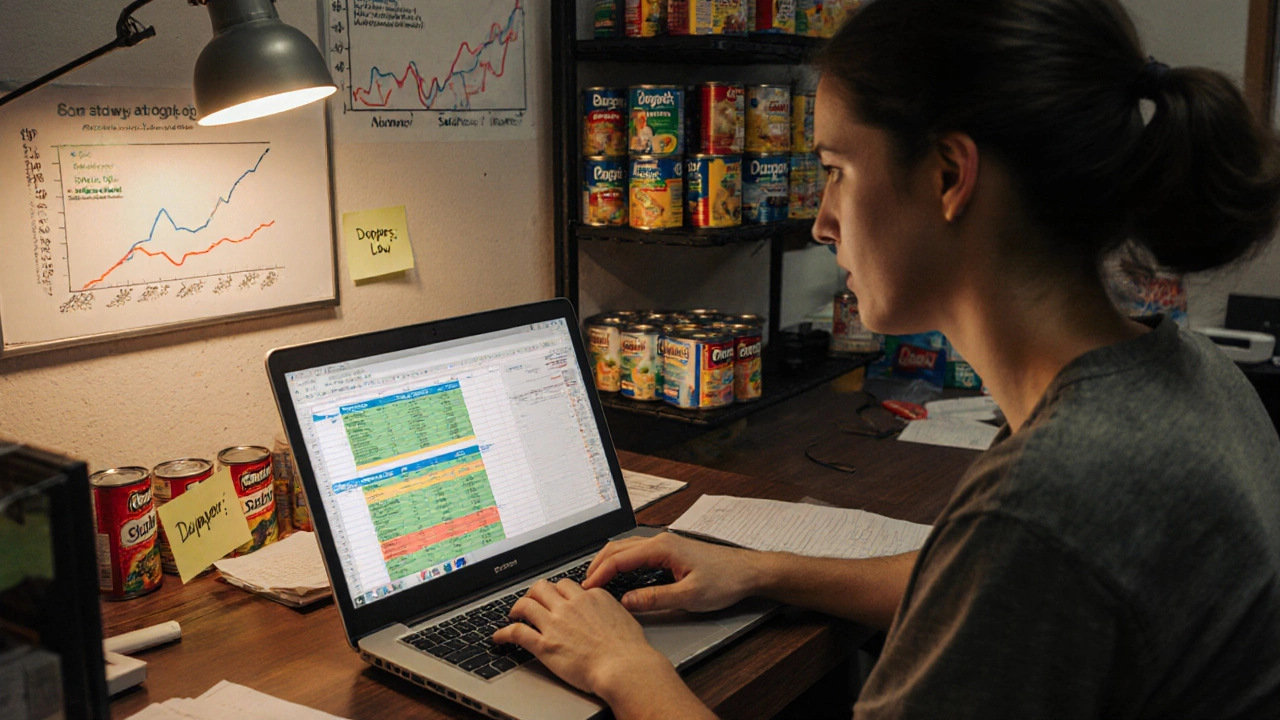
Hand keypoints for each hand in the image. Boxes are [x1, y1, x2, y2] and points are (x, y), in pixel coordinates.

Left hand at [492, 579, 670, 697]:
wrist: (623, 667)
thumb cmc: (628, 649)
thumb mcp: (623, 616)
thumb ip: (608, 609)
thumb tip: (604, 610)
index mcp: (591, 597)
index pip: (567, 585)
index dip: (558, 592)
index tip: (555, 598)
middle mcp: (570, 605)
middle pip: (543, 587)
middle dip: (534, 593)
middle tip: (531, 600)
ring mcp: (555, 623)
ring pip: (526, 604)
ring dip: (517, 607)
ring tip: (513, 614)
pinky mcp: (544, 644)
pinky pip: (517, 633)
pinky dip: (504, 633)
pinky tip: (499, 637)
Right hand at [584, 533, 760, 612]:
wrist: (748, 571)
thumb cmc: (725, 580)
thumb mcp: (689, 596)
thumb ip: (655, 599)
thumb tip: (626, 602)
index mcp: (662, 547)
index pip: (620, 558)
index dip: (600, 573)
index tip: (586, 588)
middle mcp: (660, 541)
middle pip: (618, 549)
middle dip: (598, 565)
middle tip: (583, 586)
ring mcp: (665, 545)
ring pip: (626, 550)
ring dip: (609, 563)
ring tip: (596, 581)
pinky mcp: (669, 552)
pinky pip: (637, 554)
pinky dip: (622, 563)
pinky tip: (619, 576)